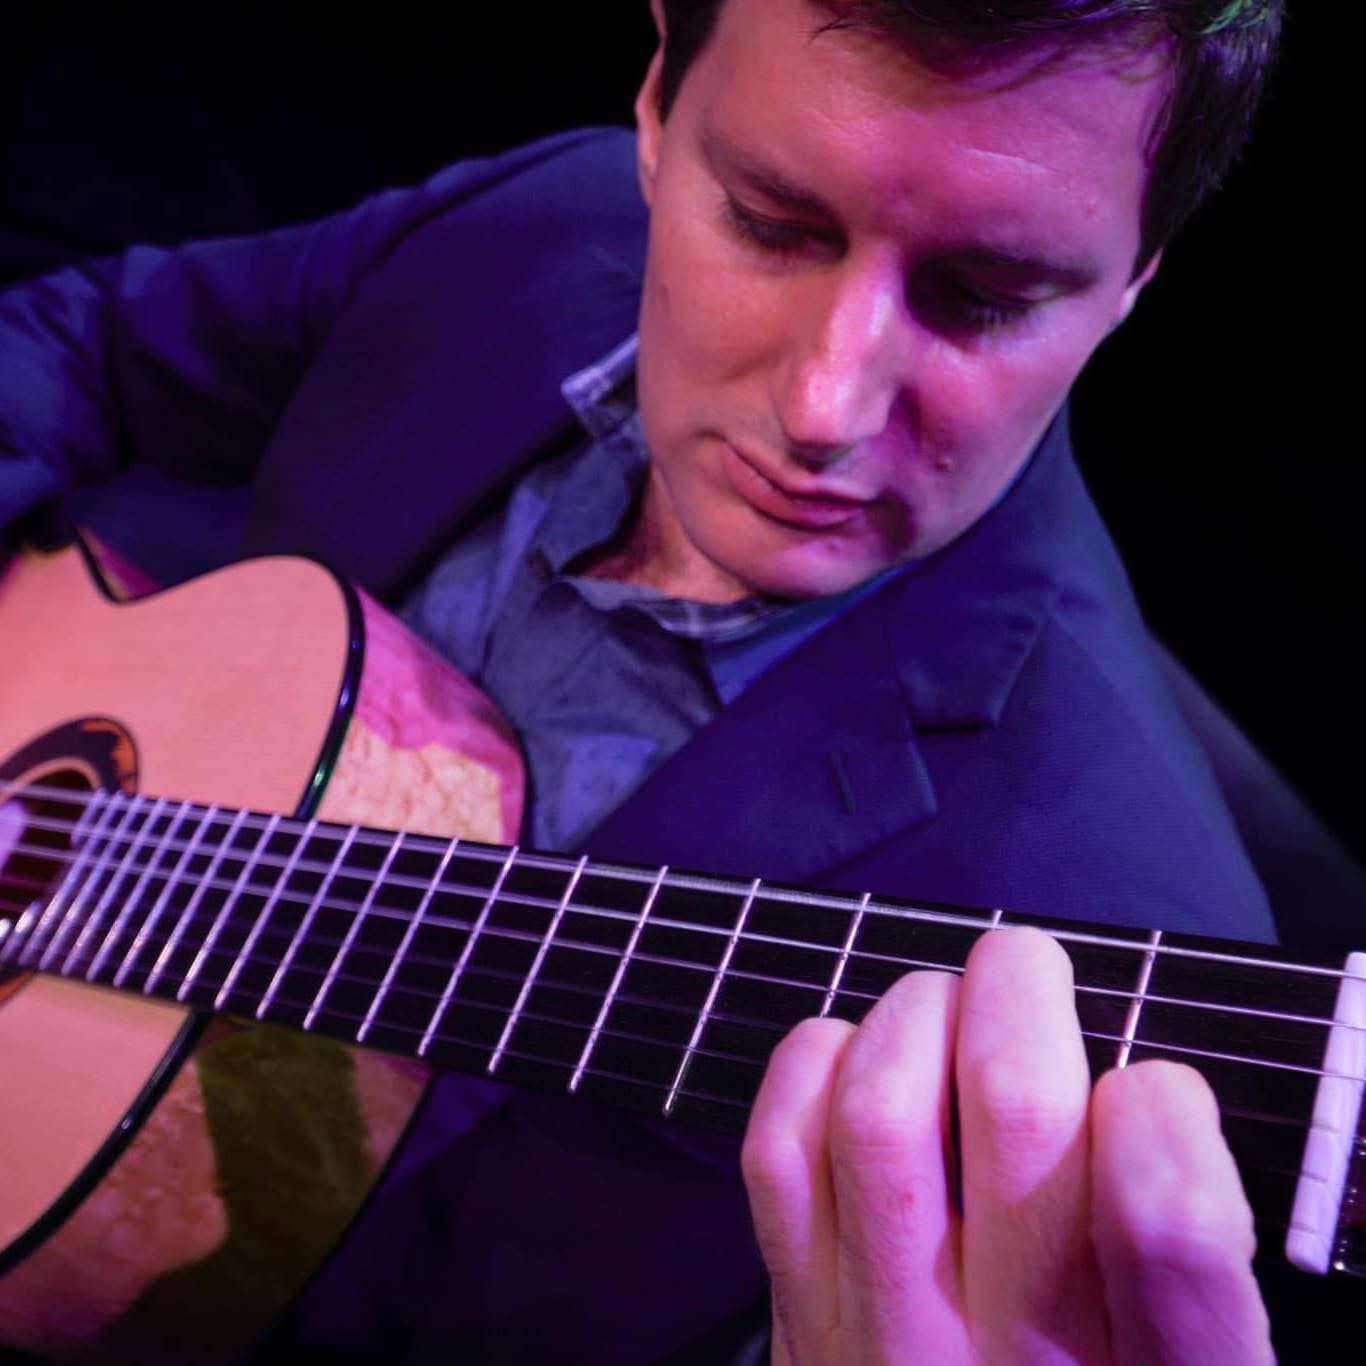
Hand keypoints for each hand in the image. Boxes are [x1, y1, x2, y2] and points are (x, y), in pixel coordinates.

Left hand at [741, 926, 1274, 1363]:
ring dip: (914, 1013)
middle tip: (1025, 965)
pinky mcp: (797, 1317)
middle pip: (1015, 1106)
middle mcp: (1018, 1361)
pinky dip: (821, 1066)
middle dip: (1017, 988)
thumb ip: (1181, 1243)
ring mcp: (884, 1339)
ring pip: (881, 1105)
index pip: (1169, 1228)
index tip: (1152, 1082)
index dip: (1161, 1115)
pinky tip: (858, 1062)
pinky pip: (781, 1147)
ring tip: (943, 1010)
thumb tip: (1133, 1084)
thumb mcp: (1176, 1361)